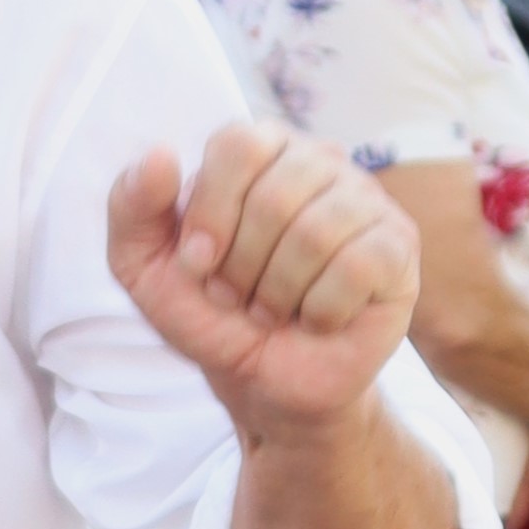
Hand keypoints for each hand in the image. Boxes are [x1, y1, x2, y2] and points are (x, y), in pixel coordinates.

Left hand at [108, 123, 418, 457]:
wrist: (264, 383)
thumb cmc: (212, 315)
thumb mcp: (147, 270)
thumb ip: (131, 209)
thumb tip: (158, 154)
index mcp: (262, 151)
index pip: (238, 145)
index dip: (211, 213)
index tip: (197, 265)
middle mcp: (319, 162)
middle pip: (276, 194)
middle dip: (241, 266)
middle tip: (239, 297)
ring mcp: (366, 201)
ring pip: (316, 233)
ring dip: (278, 294)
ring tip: (273, 310)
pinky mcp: (397, 247)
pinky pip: (356, 266)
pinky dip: (320, 310)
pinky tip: (316, 318)